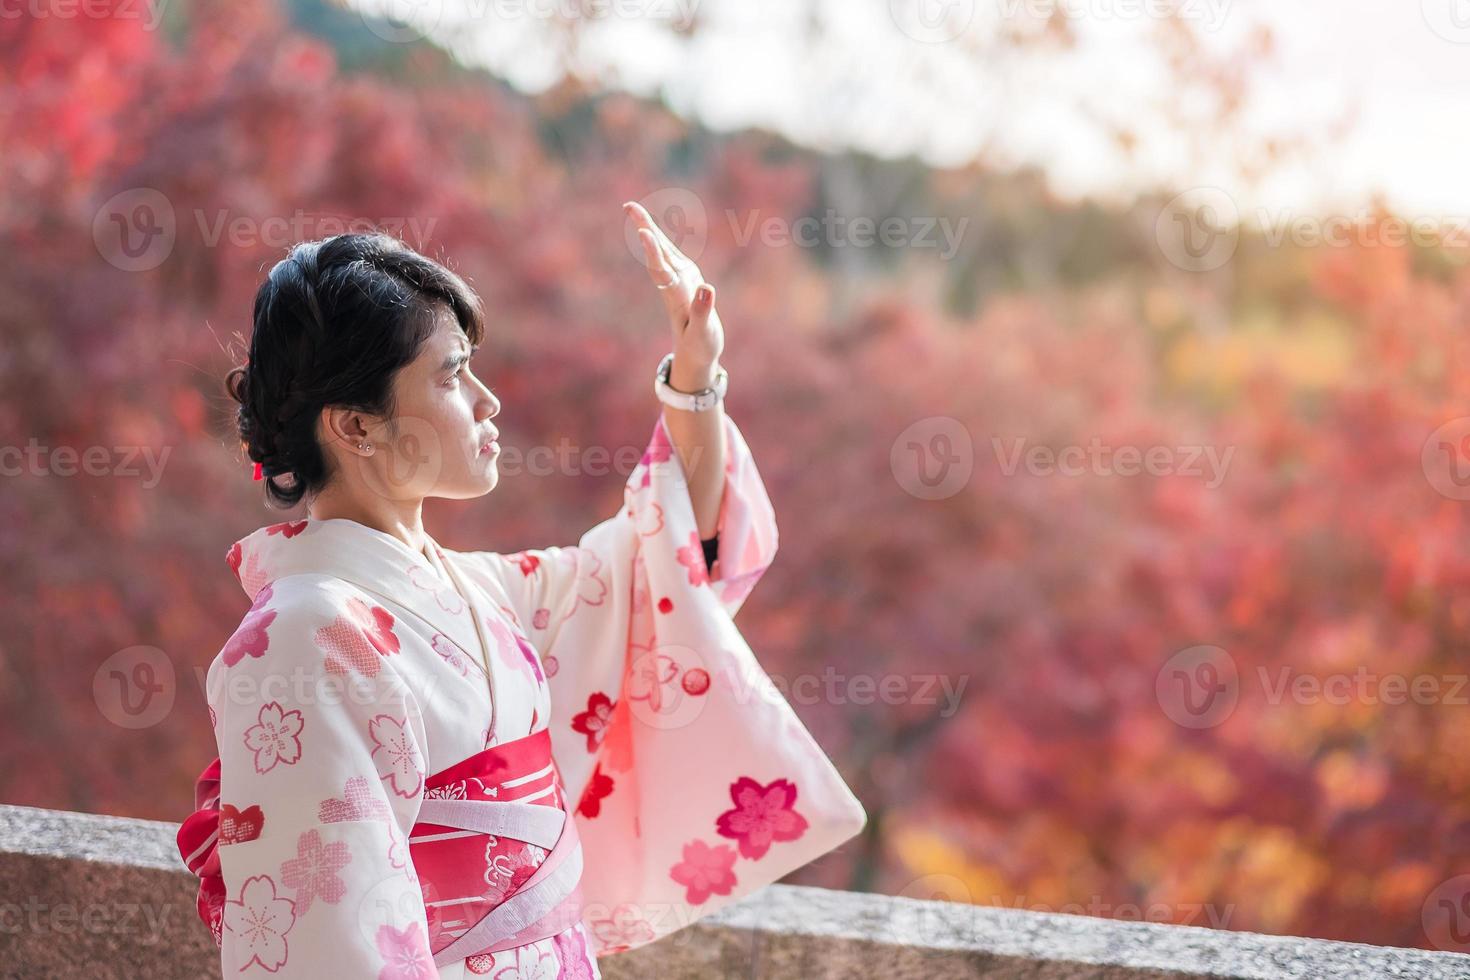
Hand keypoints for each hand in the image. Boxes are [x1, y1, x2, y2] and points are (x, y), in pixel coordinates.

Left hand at [624, 200, 724, 390]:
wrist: (695, 355)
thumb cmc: (700, 347)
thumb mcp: (704, 333)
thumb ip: (703, 311)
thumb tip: (706, 287)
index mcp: (677, 297)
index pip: (662, 270)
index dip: (653, 251)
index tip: (643, 232)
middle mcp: (674, 286)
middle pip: (657, 254)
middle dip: (644, 229)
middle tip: (629, 206)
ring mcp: (679, 282)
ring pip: (662, 252)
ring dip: (649, 231)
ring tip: (634, 210)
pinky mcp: (686, 282)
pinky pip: (671, 257)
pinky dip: (662, 241)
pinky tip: (654, 231)